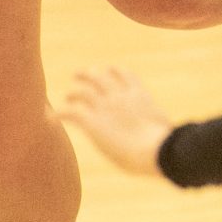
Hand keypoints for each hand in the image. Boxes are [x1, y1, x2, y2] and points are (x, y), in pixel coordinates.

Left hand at [59, 65, 173, 176]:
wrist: (158, 150)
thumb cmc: (166, 148)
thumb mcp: (165, 132)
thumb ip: (159, 130)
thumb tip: (169, 141)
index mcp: (139, 95)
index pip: (125, 74)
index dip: (115, 71)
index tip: (109, 70)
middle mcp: (120, 96)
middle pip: (100, 76)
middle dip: (89, 74)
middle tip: (80, 74)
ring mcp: (105, 107)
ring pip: (83, 91)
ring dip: (73, 91)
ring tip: (68, 95)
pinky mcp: (92, 122)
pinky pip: (71, 112)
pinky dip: (59, 113)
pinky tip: (51, 117)